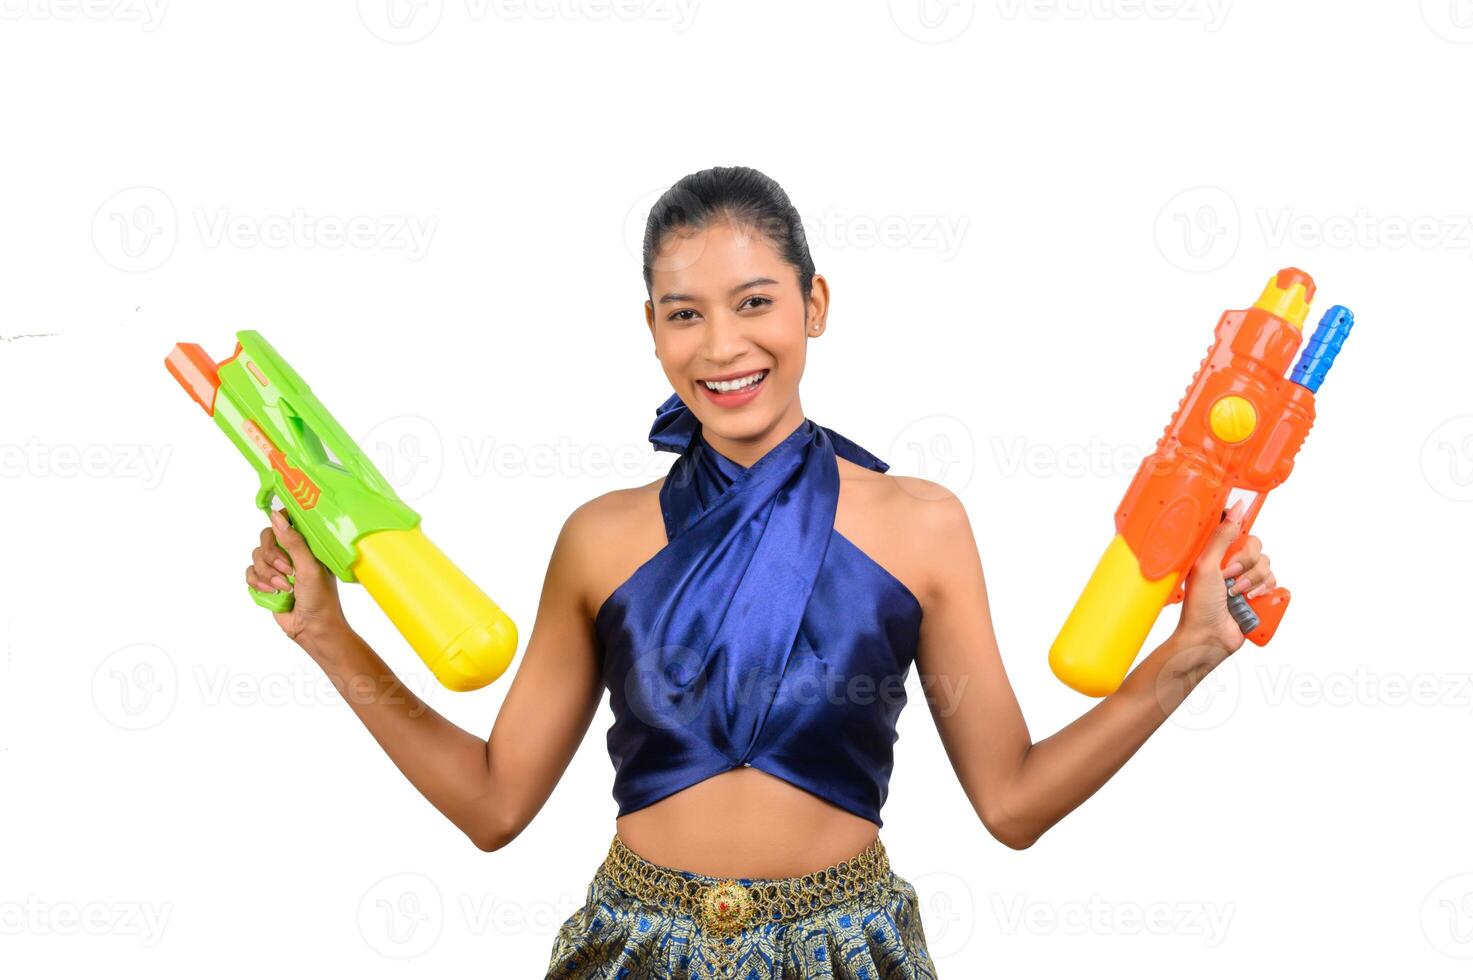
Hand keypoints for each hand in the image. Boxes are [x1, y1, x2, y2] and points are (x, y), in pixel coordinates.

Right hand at [246, 508, 348, 646]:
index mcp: (307, 545)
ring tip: (284, 588)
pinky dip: (258, 583)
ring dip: (268, 574)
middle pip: (266, 538)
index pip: (286, 522)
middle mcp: (291, 552)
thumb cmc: (320, 599)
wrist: (312, 629)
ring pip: (256, 556)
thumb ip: (293, 542)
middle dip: (272, 557)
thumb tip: (276, 516)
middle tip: (288, 571)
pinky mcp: (266, 582)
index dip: (279, 524)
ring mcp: (277, 567)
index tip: (277, 531)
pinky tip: (273, 593)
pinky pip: (250, 573)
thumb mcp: (309, 567)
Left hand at [1173, 500, 1275, 663]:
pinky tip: (1251, 600)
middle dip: (1245, 562)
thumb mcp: (1206, 566)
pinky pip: (1275, 583)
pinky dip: (1265, 590)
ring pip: (1267, 565)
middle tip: (1228, 575)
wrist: (1208, 638)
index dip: (1242, 528)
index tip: (1239, 530)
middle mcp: (1231, 563)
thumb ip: (1221, 536)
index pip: (1236, 528)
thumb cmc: (1199, 606)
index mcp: (1215, 552)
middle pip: (1256, 546)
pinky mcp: (1258, 595)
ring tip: (1236, 594)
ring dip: (1253, 580)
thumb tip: (1235, 508)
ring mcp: (1245, 579)